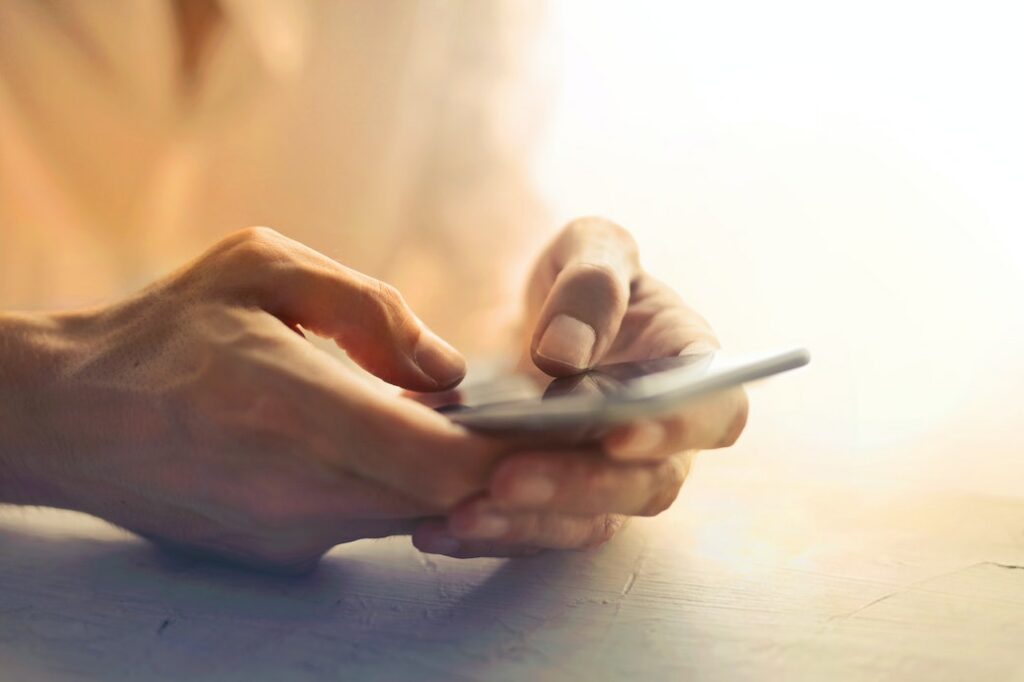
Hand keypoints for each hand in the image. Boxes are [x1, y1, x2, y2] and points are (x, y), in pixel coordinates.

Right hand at [1, 228, 505, 571]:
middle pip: (448, 501)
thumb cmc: (165, 331)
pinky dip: (406, 491)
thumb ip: (369, 310)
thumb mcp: (261, 268)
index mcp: (295, 405)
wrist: (72, 417)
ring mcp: (290, 534)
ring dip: (458, 479)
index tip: (569, 429)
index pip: (445, 461)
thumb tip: (449, 369)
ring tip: (481, 427)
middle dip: (509, 471)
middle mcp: (300, 488)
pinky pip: (373, 524)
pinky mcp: (280, 556)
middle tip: (549, 428)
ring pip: (417, 516)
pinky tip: (402, 447)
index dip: (519, 454)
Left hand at [413, 217, 747, 556]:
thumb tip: (564, 355)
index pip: (712, 411)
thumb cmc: (581, 277)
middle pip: (646, 485)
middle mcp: (661, 437)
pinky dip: (487, 533)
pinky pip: (534, 530)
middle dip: (578, 488)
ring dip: (527, 523)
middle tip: (505, 478)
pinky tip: (435, 528)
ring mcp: (611, 476)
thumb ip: (590, 286)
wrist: (530, 311)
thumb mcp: (591, 248)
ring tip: (460, 513)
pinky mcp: (560, 501)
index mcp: (690, 370)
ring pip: (589, 521)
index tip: (619, 434)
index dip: (676, 429)